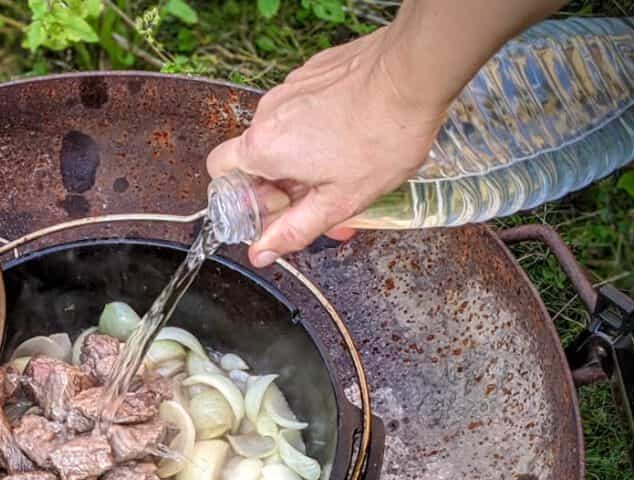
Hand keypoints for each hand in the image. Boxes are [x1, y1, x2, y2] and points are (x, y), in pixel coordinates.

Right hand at [207, 28, 447, 266]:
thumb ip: (294, 230)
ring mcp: (290, 87)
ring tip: (344, 165)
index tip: (279, 206)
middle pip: (255, 154)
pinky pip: (303, 106)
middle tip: (318, 194)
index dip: (245, 196)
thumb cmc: (382, 135)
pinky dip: (319, 125)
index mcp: (264, 147)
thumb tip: (262, 253)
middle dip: (282, 180)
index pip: (220, 172)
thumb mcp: (339, 201)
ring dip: (302, 154)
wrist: (413, 74)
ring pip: (283, 131)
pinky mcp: (313, 72)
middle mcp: (268, 113)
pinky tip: (353, 134)